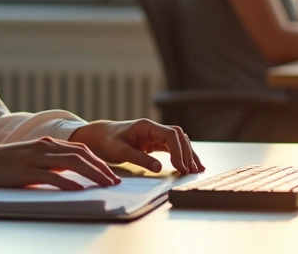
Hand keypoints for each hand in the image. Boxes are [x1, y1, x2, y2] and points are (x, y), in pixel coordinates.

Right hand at [0, 137, 120, 196]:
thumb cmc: (3, 164)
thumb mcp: (31, 159)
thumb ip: (50, 163)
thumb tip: (71, 175)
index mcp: (47, 143)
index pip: (81, 149)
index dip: (99, 161)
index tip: (112, 173)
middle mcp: (44, 147)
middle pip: (81, 155)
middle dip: (102, 168)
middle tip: (116, 181)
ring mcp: (35, 157)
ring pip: (71, 163)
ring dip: (92, 174)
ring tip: (105, 185)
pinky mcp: (25, 171)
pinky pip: (51, 177)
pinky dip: (67, 184)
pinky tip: (79, 190)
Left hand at [68, 119, 204, 174]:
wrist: (100, 136)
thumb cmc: (108, 141)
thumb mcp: (120, 151)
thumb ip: (139, 158)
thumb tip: (158, 167)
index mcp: (146, 126)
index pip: (170, 134)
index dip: (179, 151)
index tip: (181, 167)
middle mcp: (154, 128)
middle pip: (179, 136)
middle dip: (187, 153)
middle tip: (191, 172)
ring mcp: (155, 134)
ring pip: (179, 141)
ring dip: (188, 154)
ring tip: (196, 170)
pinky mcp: (155, 142)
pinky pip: (173, 147)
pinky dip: (182, 155)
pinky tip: (189, 165)